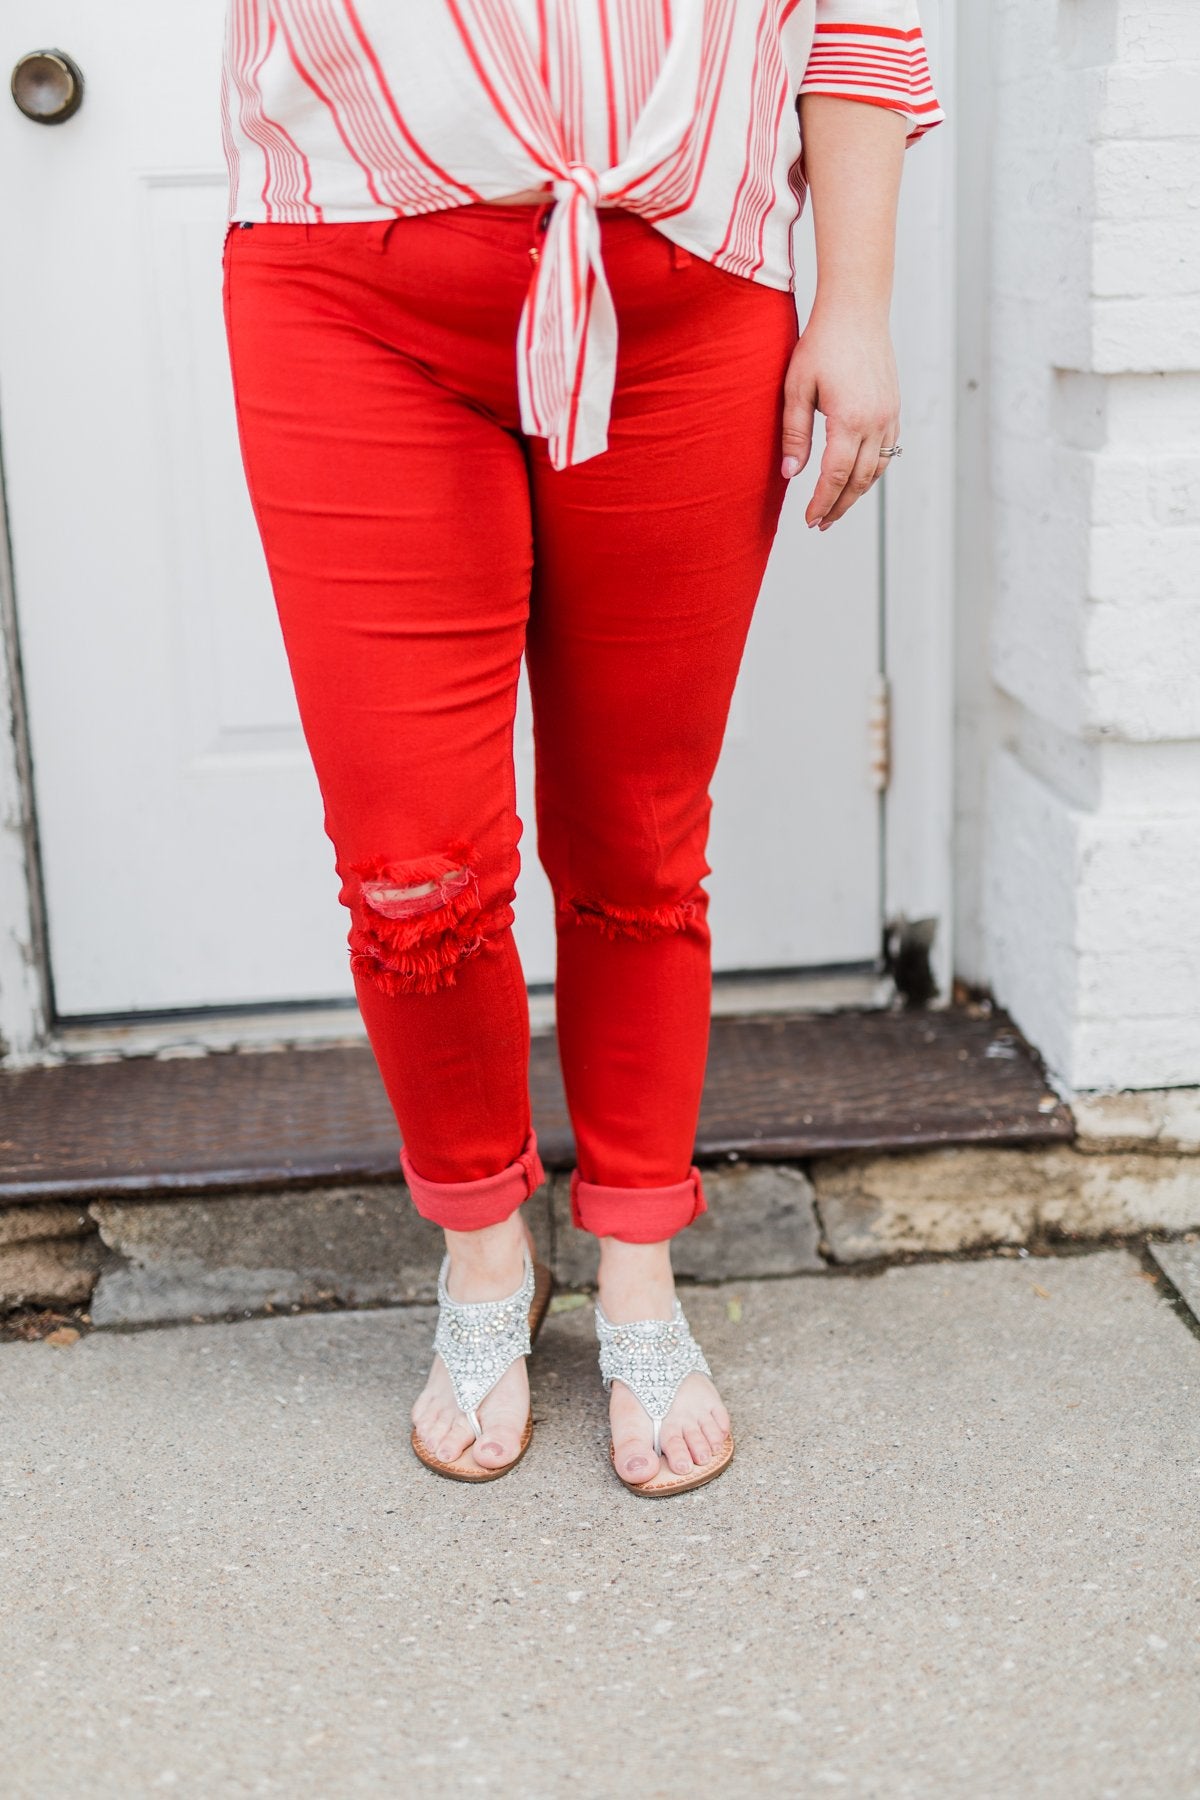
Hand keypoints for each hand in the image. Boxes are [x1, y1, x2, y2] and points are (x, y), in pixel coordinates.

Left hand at [780, 306, 899, 529]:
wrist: (857, 309)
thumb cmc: (822, 343)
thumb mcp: (796, 388)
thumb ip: (795, 433)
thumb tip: (791, 473)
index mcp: (850, 420)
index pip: (835, 476)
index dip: (821, 502)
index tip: (809, 520)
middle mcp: (876, 422)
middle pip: (858, 480)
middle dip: (839, 506)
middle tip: (820, 523)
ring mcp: (889, 415)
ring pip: (877, 469)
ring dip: (857, 492)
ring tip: (836, 507)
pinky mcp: (894, 407)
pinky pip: (887, 450)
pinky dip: (872, 471)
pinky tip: (856, 477)